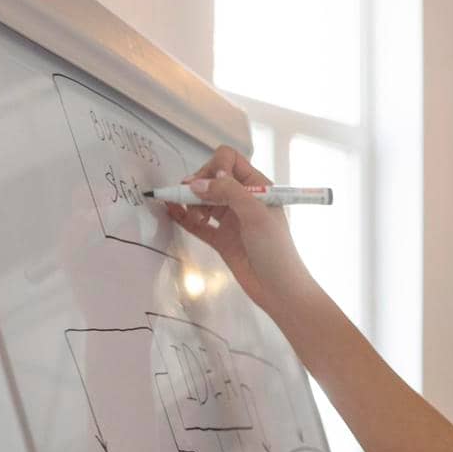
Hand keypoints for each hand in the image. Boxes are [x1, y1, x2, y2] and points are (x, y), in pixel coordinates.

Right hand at [167, 146, 318, 314]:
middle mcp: (243, 200)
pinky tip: (172, 211)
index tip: (211, 185)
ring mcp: (231, 220)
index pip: (230, 161)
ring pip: (202, 199)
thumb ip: (228, 192)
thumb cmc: (276, 251)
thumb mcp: (256, 214)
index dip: (216, 167)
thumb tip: (197, 183)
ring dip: (190, 202)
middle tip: (189, 197)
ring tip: (193, 216)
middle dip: (197, 184)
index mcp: (258, 188)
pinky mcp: (221, 239)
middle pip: (211, 178)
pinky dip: (183, 216)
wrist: (280, 291)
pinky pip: (197, 222)